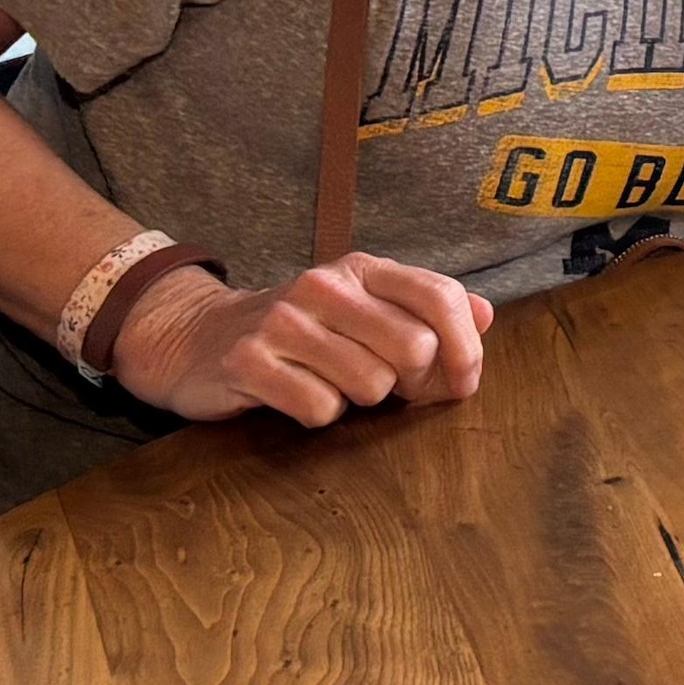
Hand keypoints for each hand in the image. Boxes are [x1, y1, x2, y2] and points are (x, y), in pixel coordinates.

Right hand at [113, 258, 494, 426]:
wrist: (196, 338)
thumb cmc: (299, 332)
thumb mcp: (363, 310)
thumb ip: (425, 312)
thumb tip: (486, 316)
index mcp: (362, 269)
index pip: (440, 296)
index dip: (465, 348)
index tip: (463, 383)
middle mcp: (325, 285)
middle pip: (413, 348)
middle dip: (409, 383)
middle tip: (383, 386)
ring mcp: (284, 321)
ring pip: (370, 385)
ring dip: (358, 400)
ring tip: (330, 383)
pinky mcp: (250, 361)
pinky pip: (319, 409)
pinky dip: (316, 415)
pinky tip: (296, 395)